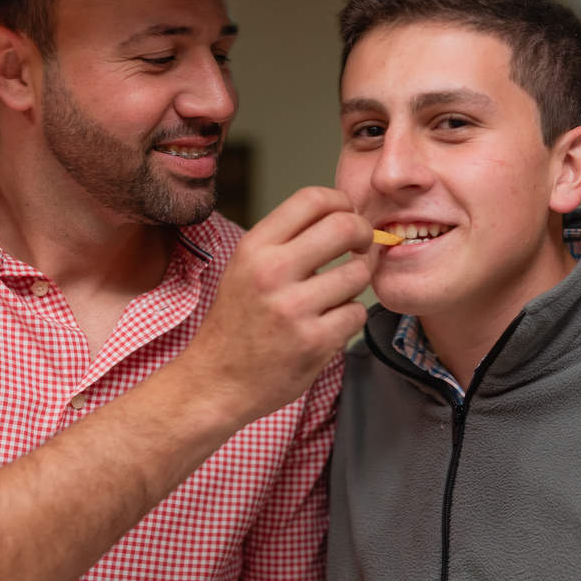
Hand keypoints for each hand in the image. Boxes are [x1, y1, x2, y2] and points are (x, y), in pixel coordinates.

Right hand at [178, 186, 371, 431]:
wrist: (215, 381)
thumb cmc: (237, 322)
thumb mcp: (247, 267)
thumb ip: (287, 240)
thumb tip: (343, 214)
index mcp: (255, 247)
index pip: (312, 198)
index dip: (342, 202)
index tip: (348, 217)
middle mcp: (272, 272)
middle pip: (345, 227)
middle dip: (365, 234)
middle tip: (363, 246)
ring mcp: (294, 309)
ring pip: (359, 273)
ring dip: (358, 281)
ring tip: (339, 292)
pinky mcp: (314, 342)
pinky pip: (357, 313)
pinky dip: (350, 317)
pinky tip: (329, 324)